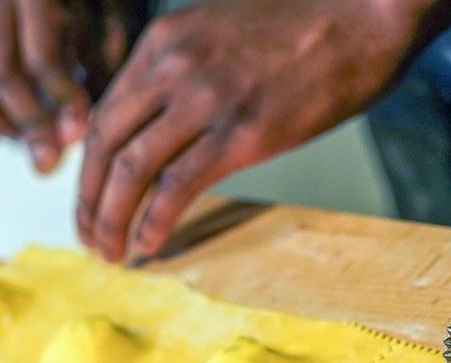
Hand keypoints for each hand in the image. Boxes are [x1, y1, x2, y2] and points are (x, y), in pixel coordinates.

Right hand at [0, 0, 133, 172]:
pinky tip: (13, 131)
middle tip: (48, 163)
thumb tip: (85, 125)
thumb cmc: (92, 11)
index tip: (77, 134)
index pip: (41, 58)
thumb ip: (100, 62)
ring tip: (33, 143)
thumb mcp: (105, 24)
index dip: (59, 101)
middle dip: (28, 124)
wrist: (49, 0)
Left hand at [77, 0, 450, 261]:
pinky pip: (177, 187)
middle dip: (88, 200)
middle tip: (87, 236)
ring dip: (111, 219)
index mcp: (163, 42)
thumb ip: (185, 73)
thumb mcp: (222, 33)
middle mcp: (172, 68)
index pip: (106, 113)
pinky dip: (154, 221)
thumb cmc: (304, 24)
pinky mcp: (241, 134)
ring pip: (131, 170)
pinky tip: (148, 244)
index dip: (89, 165)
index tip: (90, 198)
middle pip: (105, 145)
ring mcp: (205, 100)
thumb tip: (168, 125)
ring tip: (109, 252)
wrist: (363, 13)